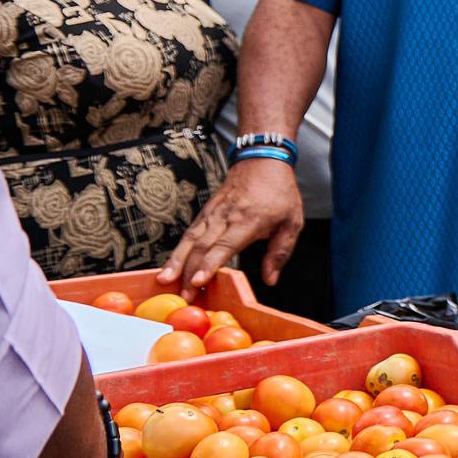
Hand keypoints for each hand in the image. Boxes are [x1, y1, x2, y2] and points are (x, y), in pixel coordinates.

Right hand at [159, 159, 302, 291]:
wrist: (262, 161)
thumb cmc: (279, 192)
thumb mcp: (292, 222)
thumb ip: (280, 252)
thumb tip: (270, 279)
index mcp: (248, 221)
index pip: (224, 245)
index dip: (210, 264)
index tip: (198, 281)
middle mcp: (226, 217)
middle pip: (201, 247)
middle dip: (189, 272)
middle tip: (182, 296)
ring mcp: (212, 214)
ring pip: (189, 240)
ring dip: (176, 262)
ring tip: (165, 281)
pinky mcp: (205, 212)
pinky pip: (189, 233)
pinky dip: (178, 250)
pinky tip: (170, 265)